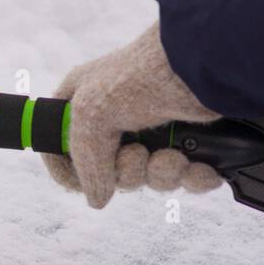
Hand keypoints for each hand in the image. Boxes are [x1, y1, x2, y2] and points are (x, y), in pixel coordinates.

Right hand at [42, 23, 223, 207]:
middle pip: (109, 172)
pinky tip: (200, 167)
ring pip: (147, 177)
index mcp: (81, 105)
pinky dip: (194, 177)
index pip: (60, 147)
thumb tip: (97, 198)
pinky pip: (184, 177)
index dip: (69, 171)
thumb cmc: (139, 78)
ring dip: (163, 173)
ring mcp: (150, 131)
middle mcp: (113, 120)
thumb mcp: (91, 115)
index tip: (81, 182)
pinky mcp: (185, 141)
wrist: (203, 66)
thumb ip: (86, 160)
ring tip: (174, 155)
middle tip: (138, 154)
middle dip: (128, 171)